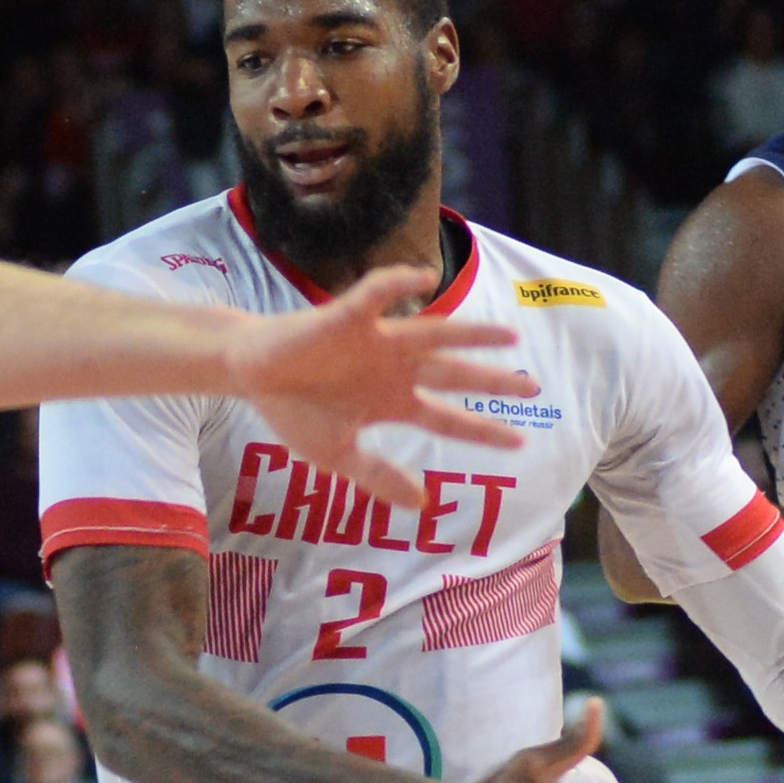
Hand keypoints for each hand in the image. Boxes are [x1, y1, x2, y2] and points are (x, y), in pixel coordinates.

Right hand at [225, 266, 532, 507]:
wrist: (250, 376)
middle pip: (453, 375)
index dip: (481, 432)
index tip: (518, 444)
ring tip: (507, 335)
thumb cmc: (294, 410)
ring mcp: (375, 341)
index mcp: (394, 402)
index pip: (447, 419)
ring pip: (432, 334)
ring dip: (469, 334)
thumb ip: (380, 477)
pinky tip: (426, 278)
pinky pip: (377, 293)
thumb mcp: (338, 456)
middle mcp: (394, 369)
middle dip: (491, 383)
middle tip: (534, 389)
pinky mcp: (346, 317)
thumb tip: (422, 505)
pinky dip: (399, 283)